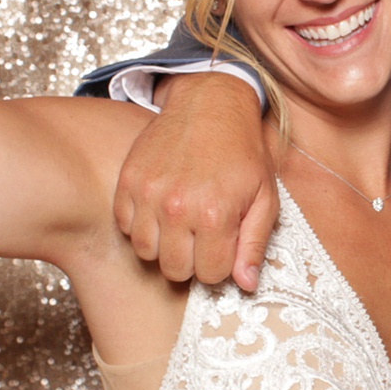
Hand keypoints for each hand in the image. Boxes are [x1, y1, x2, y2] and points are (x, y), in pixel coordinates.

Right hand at [113, 73, 277, 289]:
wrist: (210, 104)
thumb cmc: (243, 153)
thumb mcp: (265, 198)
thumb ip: (255, 244)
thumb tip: (247, 285)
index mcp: (215, 215)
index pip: (211, 275)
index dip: (220, 264)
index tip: (223, 245)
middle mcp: (177, 208)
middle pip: (175, 270)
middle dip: (192, 261)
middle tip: (201, 237)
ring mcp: (148, 194)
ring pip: (146, 253)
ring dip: (164, 246)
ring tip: (180, 225)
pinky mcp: (128, 181)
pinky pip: (126, 227)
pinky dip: (141, 226)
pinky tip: (160, 211)